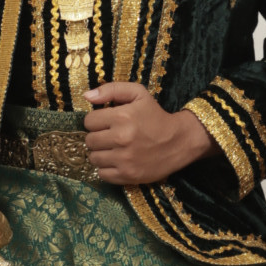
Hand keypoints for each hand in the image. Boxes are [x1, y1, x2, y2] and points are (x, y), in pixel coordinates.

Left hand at [84, 82, 216, 183]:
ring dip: (101, 153)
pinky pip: (102, 174)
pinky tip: (117, 160)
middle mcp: (121, 138)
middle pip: (89, 141)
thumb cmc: (155, 116)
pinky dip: (106, 168)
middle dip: (97, 136)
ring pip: (93, 158)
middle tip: (110, 136)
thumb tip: (87, 95)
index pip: (89, 121)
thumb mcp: (138, 94)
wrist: (178, 141)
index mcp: (122, 116)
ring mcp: (124, 159)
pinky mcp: (127, 175)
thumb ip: (111, 89)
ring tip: (113, 148)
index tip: (106, 122)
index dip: (96, 121)